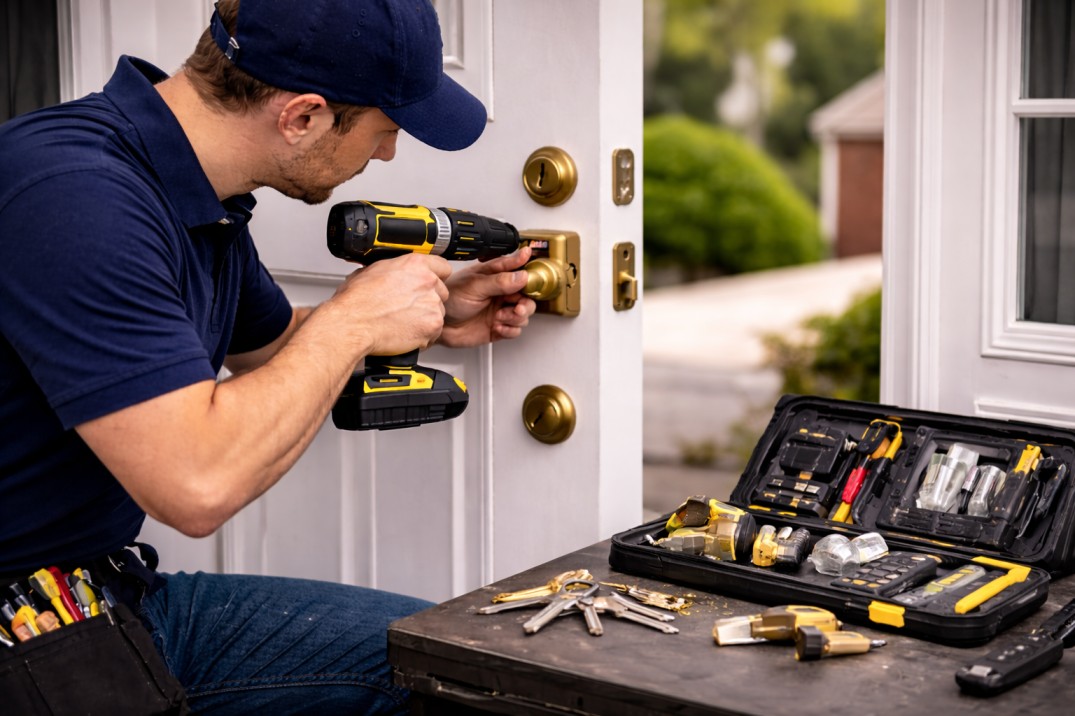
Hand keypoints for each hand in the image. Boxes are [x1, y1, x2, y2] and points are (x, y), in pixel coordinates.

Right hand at [329, 253, 451, 355]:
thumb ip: (392, 270)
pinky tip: (405, 332)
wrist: (353, 324)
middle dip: (428, 300)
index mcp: (415, 264)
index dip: (435, 277)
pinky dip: (423, 335)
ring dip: (425, 318)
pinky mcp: (432, 325)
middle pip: (441, 292)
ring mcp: (432, 304)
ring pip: (438, 312)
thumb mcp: (372, 271)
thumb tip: (390, 272)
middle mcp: (427, 282)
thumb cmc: (357, 301)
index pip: (442, 267)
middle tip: (409, 307)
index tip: (429, 284)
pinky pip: (434, 332)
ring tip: (403, 321)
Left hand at [438, 246, 536, 347]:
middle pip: (527, 296)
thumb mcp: (475, 286)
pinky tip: (497, 326)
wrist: (439, 324)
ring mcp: (500, 310)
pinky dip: (510, 330)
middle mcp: (500, 293)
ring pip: (524, 314)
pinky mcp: (499, 328)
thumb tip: (521, 276)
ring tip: (501, 317)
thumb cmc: (449, 299)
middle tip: (518, 306)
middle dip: (526, 303)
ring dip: (516, 317)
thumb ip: (499, 282)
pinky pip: (515, 330)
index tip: (531, 271)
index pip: (517, 270)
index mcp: (494, 276)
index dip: (527, 270)